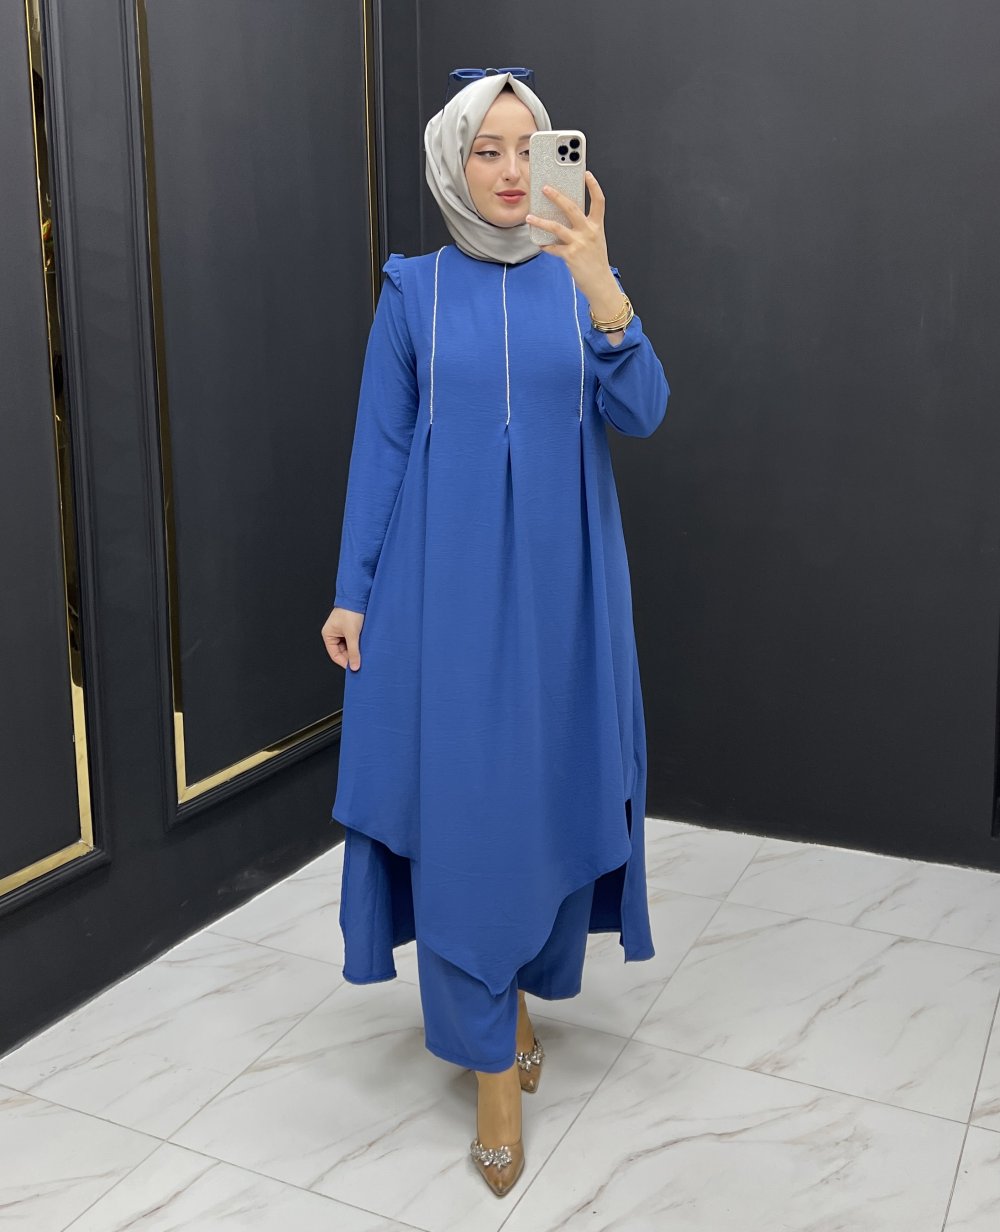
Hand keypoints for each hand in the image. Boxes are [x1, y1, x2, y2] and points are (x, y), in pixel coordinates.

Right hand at [322, 606, 363, 670]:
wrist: (358, 597)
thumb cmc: (351, 612)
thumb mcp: (352, 635)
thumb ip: (354, 652)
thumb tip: (355, 667)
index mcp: (328, 635)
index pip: (335, 655)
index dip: (345, 662)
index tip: (355, 668)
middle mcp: (333, 634)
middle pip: (342, 652)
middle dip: (351, 656)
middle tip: (362, 662)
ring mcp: (341, 631)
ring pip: (348, 646)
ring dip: (356, 650)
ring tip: (364, 653)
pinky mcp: (350, 628)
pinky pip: (353, 640)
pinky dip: (358, 644)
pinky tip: (365, 646)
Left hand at [524, 170, 613, 299]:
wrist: (600, 283)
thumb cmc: (596, 262)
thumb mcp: (595, 240)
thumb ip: (583, 228)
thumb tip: (564, 217)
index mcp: (597, 226)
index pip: (598, 201)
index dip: (593, 186)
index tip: (586, 173)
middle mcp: (589, 232)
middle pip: (572, 208)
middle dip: (557, 196)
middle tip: (545, 188)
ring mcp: (579, 243)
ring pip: (556, 227)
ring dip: (540, 221)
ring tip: (529, 217)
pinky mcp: (570, 255)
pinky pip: (553, 247)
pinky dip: (545, 245)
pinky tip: (539, 243)